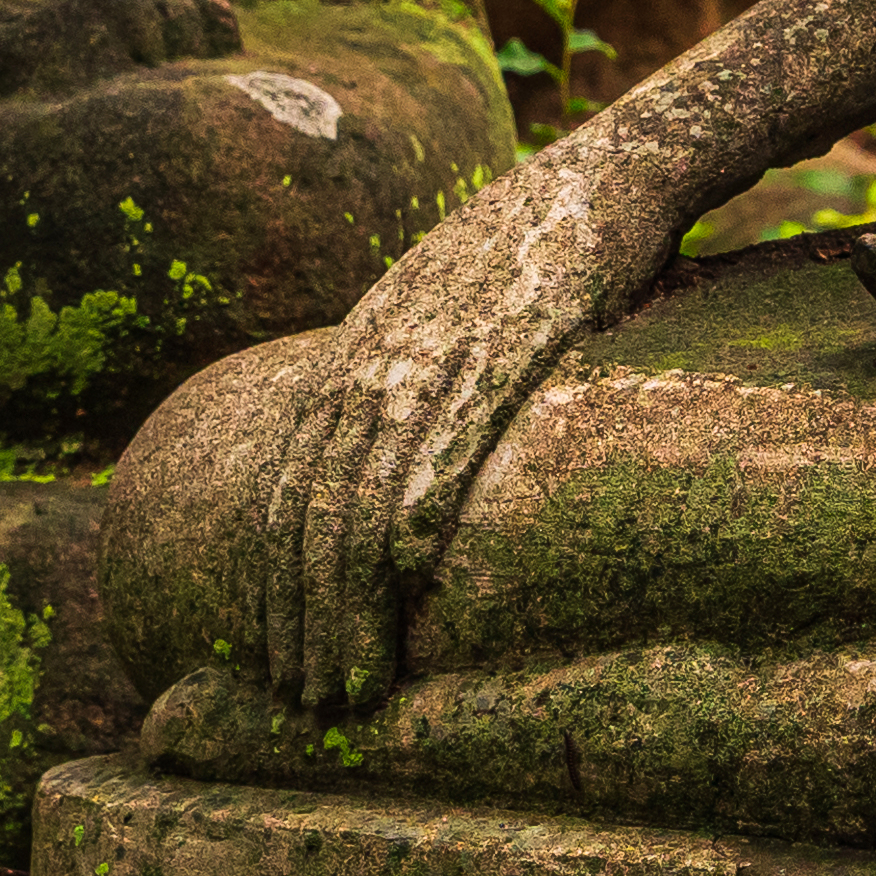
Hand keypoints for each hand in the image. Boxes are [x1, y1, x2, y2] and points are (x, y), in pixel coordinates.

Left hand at [232, 130, 628, 712]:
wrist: (601, 176)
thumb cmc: (531, 256)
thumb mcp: (442, 319)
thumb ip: (404, 385)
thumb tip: (388, 472)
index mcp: (355, 357)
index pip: (289, 488)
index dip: (277, 581)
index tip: (274, 658)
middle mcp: (376, 356)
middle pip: (313, 504)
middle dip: (302, 613)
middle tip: (302, 699)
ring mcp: (435, 349)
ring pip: (366, 488)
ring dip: (349, 593)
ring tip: (350, 676)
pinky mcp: (504, 342)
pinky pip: (448, 431)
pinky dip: (417, 500)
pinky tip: (403, 568)